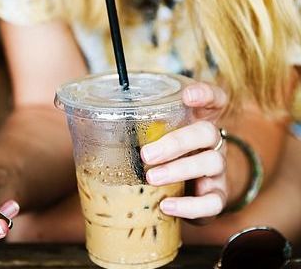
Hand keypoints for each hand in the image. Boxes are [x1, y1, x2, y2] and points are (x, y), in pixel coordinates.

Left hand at [141, 82, 227, 221]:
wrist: (189, 191)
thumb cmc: (165, 155)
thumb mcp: (154, 136)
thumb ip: (135, 126)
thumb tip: (83, 121)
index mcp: (199, 120)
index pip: (214, 99)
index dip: (205, 94)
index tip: (187, 96)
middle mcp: (213, 142)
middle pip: (207, 132)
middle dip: (177, 142)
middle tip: (146, 154)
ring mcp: (218, 169)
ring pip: (211, 163)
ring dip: (179, 170)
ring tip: (151, 178)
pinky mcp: (217, 196)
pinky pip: (213, 202)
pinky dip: (190, 205)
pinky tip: (166, 206)